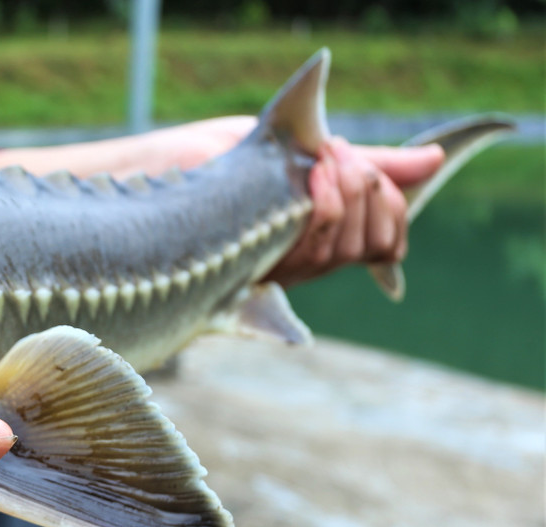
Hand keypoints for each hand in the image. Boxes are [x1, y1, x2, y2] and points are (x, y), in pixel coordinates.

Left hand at [267, 137, 444, 285]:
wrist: (198, 159)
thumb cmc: (260, 163)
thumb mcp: (325, 160)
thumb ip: (381, 165)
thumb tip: (436, 158)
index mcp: (336, 241)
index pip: (391, 242)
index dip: (392, 203)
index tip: (366, 164)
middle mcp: (321, 262)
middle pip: (378, 243)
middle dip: (373, 189)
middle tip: (341, 150)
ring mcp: (299, 268)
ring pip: (352, 244)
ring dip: (350, 189)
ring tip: (327, 155)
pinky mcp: (276, 261)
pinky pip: (323, 234)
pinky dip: (329, 198)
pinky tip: (315, 172)